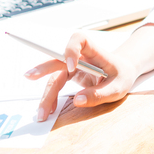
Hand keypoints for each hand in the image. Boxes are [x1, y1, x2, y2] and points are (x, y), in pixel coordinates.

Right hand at [25, 31, 139, 120]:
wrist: (122, 72)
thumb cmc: (122, 76)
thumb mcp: (117, 88)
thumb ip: (99, 94)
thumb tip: (78, 100)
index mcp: (95, 52)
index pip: (80, 40)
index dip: (72, 49)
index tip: (71, 66)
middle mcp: (81, 56)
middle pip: (59, 58)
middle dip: (44, 67)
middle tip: (30, 76)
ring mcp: (73, 65)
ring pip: (54, 75)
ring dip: (47, 93)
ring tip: (41, 113)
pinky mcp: (69, 74)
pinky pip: (56, 83)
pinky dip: (52, 96)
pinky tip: (49, 109)